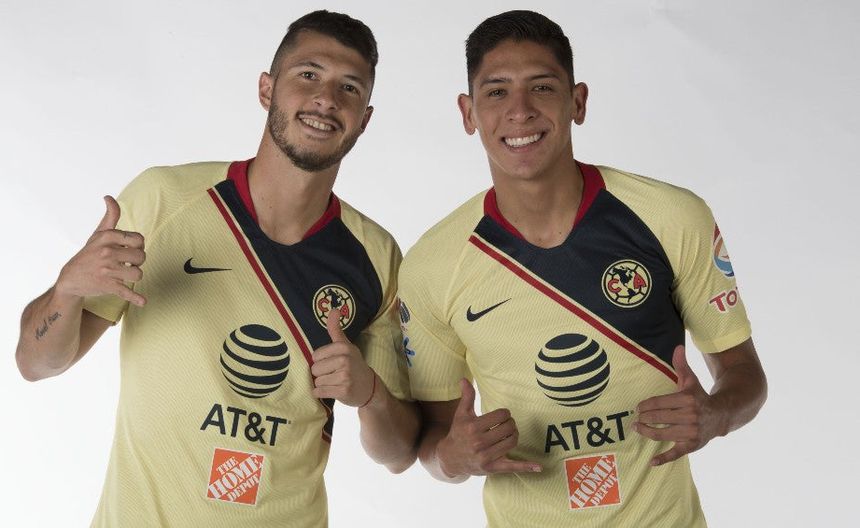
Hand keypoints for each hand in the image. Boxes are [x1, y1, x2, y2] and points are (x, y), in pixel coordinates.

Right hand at [56, 196, 145, 305]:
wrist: (70, 278)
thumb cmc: (89, 254)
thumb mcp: (98, 234)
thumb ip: (110, 216)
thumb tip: (109, 197)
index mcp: (107, 237)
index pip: (139, 239)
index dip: (138, 246)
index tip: (129, 249)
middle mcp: (107, 252)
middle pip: (141, 257)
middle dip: (137, 261)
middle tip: (126, 263)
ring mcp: (107, 270)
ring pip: (138, 273)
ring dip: (134, 276)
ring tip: (125, 274)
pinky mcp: (108, 286)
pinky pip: (126, 292)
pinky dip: (135, 298)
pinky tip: (142, 301)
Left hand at [311, 308, 375, 406]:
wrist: (370, 387)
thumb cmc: (354, 364)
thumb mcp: (346, 345)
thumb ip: (336, 329)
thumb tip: (334, 309)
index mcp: (344, 348)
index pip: (315, 356)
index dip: (321, 361)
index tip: (332, 363)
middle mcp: (345, 360)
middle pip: (315, 369)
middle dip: (321, 374)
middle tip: (334, 374)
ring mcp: (345, 376)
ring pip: (317, 382)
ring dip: (323, 384)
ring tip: (335, 382)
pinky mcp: (343, 391)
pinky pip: (319, 392)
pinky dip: (322, 394)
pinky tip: (333, 390)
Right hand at [436, 379, 541, 477]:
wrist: (450, 458)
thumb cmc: (458, 432)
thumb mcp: (461, 414)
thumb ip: (467, 396)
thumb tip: (464, 379)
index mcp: (473, 427)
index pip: (501, 415)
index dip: (505, 414)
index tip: (502, 416)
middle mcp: (479, 442)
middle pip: (508, 428)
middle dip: (510, 424)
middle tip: (507, 424)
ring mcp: (485, 456)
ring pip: (512, 442)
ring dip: (514, 435)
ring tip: (509, 434)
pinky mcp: (491, 468)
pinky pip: (511, 467)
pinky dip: (526, 467)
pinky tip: (538, 467)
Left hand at [634, 345, 723, 465]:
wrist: (722, 415)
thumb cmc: (699, 397)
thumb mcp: (691, 380)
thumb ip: (681, 365)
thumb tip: (677, 346)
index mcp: (688, 399)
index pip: (659, 403)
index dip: (645, 405)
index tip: (637, 408)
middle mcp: (690, 417)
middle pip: (659, 418)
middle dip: (644, 418)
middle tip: (635, 419)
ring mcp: (691, 433)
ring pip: (663, 434)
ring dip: (647, 433)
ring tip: (637, 429)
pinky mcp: (692, 446)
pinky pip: (676, 454)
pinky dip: (663, 459)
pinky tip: (651, 463)